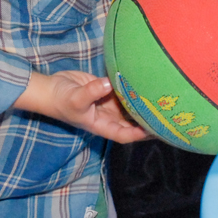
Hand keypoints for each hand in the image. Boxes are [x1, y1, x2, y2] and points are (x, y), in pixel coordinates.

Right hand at [14, 70, 149, 143]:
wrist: (50, 88)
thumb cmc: (61, 100)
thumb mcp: (76, 99)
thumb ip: (92, 91)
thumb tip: (109, 83)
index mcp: (102, 125)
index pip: (125, 134)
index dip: (139, 134)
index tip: (154, 129)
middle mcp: (108, 116)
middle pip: (132, 123)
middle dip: (147, 121)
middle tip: (167, 116)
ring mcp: (108, 103)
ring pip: (129, 106)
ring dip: (142, 104)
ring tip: (162, 100)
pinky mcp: (107, 89)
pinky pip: (123, 90)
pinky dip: (133, 89)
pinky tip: (147, 83)